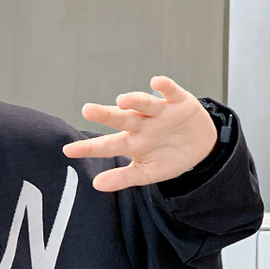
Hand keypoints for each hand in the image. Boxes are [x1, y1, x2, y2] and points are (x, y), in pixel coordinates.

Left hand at [61, 75, 217, 191]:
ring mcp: (159, 112)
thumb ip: (123, 178)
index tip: (67, 150)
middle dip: (105, 115)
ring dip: (134, 100)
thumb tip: (96, 185)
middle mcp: (142, 124)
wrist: (201, 149)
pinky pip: (170, 91)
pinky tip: (156, 83)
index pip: (106, 145)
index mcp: (132, 142)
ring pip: (144, 104)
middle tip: (87, 110)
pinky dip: (164, 87)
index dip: (88, 148)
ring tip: (121, 101)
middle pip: (121, 119)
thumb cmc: (169, 158)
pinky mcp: (179, 102)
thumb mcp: (147, 173)